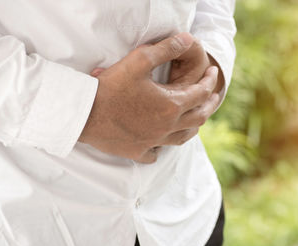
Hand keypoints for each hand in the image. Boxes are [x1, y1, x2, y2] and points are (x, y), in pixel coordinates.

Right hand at [79, 33, 218, 162]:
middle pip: (199, 118)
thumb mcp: (139, 60)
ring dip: (193, 127)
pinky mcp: (137, 151)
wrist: (83, 114)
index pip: (201, 93)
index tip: (214, 73)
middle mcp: (167, 127)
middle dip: (210, 105)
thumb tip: (187, 39)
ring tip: (196, 119)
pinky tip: (158, 144)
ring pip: (182, 138)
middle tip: (213, 96)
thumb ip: (165, 49)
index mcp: (171, 105)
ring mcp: (153, 142)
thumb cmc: (110, 87)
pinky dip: (160, 148)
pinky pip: (155, 153)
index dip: (210, 81)